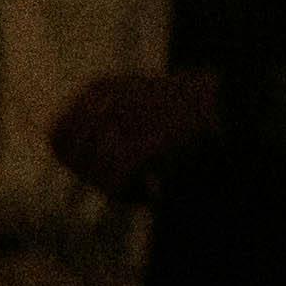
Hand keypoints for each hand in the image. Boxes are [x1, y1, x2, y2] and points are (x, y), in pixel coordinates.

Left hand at [45, 66, 226, 203]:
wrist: (227, 102)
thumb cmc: (188, 106)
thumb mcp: (137, 100)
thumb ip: (107, 120)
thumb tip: (81, 160)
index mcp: (98, 90)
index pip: (58, 134)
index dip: (72, 160)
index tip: (96, 172)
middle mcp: (101, 104)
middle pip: (73, 158)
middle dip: (92, 177)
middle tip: (121, 183)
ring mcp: (119, 125)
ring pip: (95, 174)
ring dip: (114, 189)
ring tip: (140, 190)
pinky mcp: (137, 148)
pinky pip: (116, 184)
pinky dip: (129, 196)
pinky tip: (148, 196)